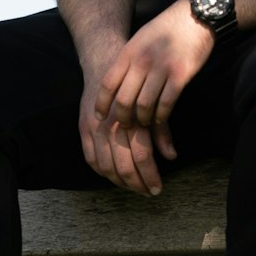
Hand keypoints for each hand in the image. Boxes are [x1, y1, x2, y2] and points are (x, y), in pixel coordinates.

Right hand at [78, 75, 175, 196]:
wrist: (105, 63)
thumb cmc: (134, 86)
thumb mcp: (152, 105)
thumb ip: (162, 131)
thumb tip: (172, 156)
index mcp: (132, 119)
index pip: (142, 157)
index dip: (150, 177)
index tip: (158, 188)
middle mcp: (112, 125)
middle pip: (123, 166)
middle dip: (137, 184)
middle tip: (148, 192)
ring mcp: (94, 128)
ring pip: (106, 167)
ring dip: (120, 182)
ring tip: (133, 188)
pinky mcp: (83, 129)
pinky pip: (91, 159)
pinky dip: (102, 172)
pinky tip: (114, 177)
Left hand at [93, 0, 214, 164]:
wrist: (195, 16)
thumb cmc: (167, 28)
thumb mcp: (140, 38)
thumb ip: (128, 59)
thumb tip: (116, 82)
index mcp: (128, 52)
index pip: (108, 83)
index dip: (102, 104)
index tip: (100, 117)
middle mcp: (142, 61)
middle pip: (124, 99)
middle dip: (122, 118)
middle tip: (125, 127)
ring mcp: (161, 68)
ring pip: (144, 105)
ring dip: (142, 120)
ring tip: (144, 124)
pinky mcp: (180, 75)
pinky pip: (166, 103)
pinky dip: (161, 116)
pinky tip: (160, 119)